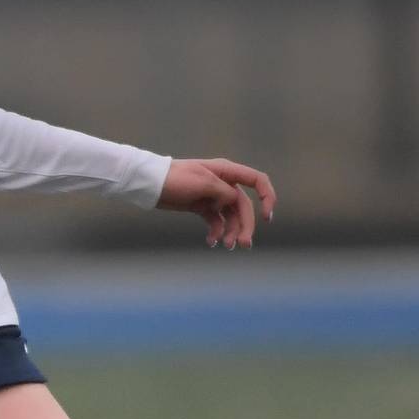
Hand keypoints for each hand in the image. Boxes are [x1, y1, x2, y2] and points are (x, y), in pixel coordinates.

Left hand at [155, 157, 275, 248]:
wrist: (151, 184)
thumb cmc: (176, 178)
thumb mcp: (202, 182)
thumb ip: (223, 191)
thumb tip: (232, 201)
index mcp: (227, 172)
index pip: (257, 180)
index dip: (267, 197)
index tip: (267, 216)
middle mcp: (223, 184)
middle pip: (243, 206)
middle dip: (246, 225)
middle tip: (244, 245)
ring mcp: (212, 196)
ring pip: (230, 216)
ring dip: (232, 232)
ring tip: (227, 246)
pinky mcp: (201, 207)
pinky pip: (215, 221)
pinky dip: (216, 232)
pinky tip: (212, 242)